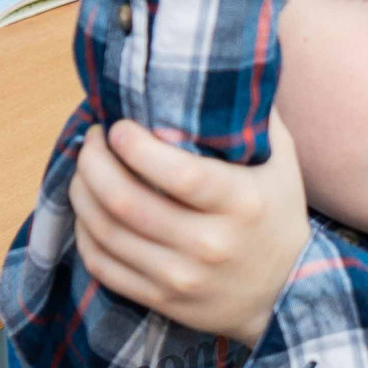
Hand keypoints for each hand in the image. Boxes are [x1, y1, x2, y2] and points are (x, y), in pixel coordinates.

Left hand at [69, 113, 311, 341]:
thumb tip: (226, 66)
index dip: (135, 147)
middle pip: (126, 201)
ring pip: (106, 232)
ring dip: (81, 193)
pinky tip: (89, 211)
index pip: (178, 174)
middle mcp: (211, 244)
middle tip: (93, 141)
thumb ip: (256, 117)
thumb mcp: (282, 164)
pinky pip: (102, 265)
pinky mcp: (162, 300)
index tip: (118, 128)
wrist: (285, 293)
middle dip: (94, 162)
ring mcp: (183, 277)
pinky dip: (85, 233)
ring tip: (85, 169)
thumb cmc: (277, 216)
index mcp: (243, 203)